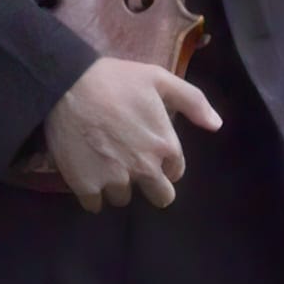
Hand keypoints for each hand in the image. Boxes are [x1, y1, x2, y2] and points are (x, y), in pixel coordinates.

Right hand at [37, 56, 213, 207]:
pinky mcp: (85, 185)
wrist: (67, 85)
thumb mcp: (160, 79)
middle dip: (150, 186)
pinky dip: (91, 194)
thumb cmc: (116, 80)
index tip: (149, 153)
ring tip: (104, 164)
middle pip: (159, 197)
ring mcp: (114, 179)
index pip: (175, 172)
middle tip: (131, 168)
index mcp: (165, 146)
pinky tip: (87, 174)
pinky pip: (94, 204)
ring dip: (117, 186)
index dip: (164, 164)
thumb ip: (193, 101)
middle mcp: (144, 169)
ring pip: (123, 199)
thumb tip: (216, 125)